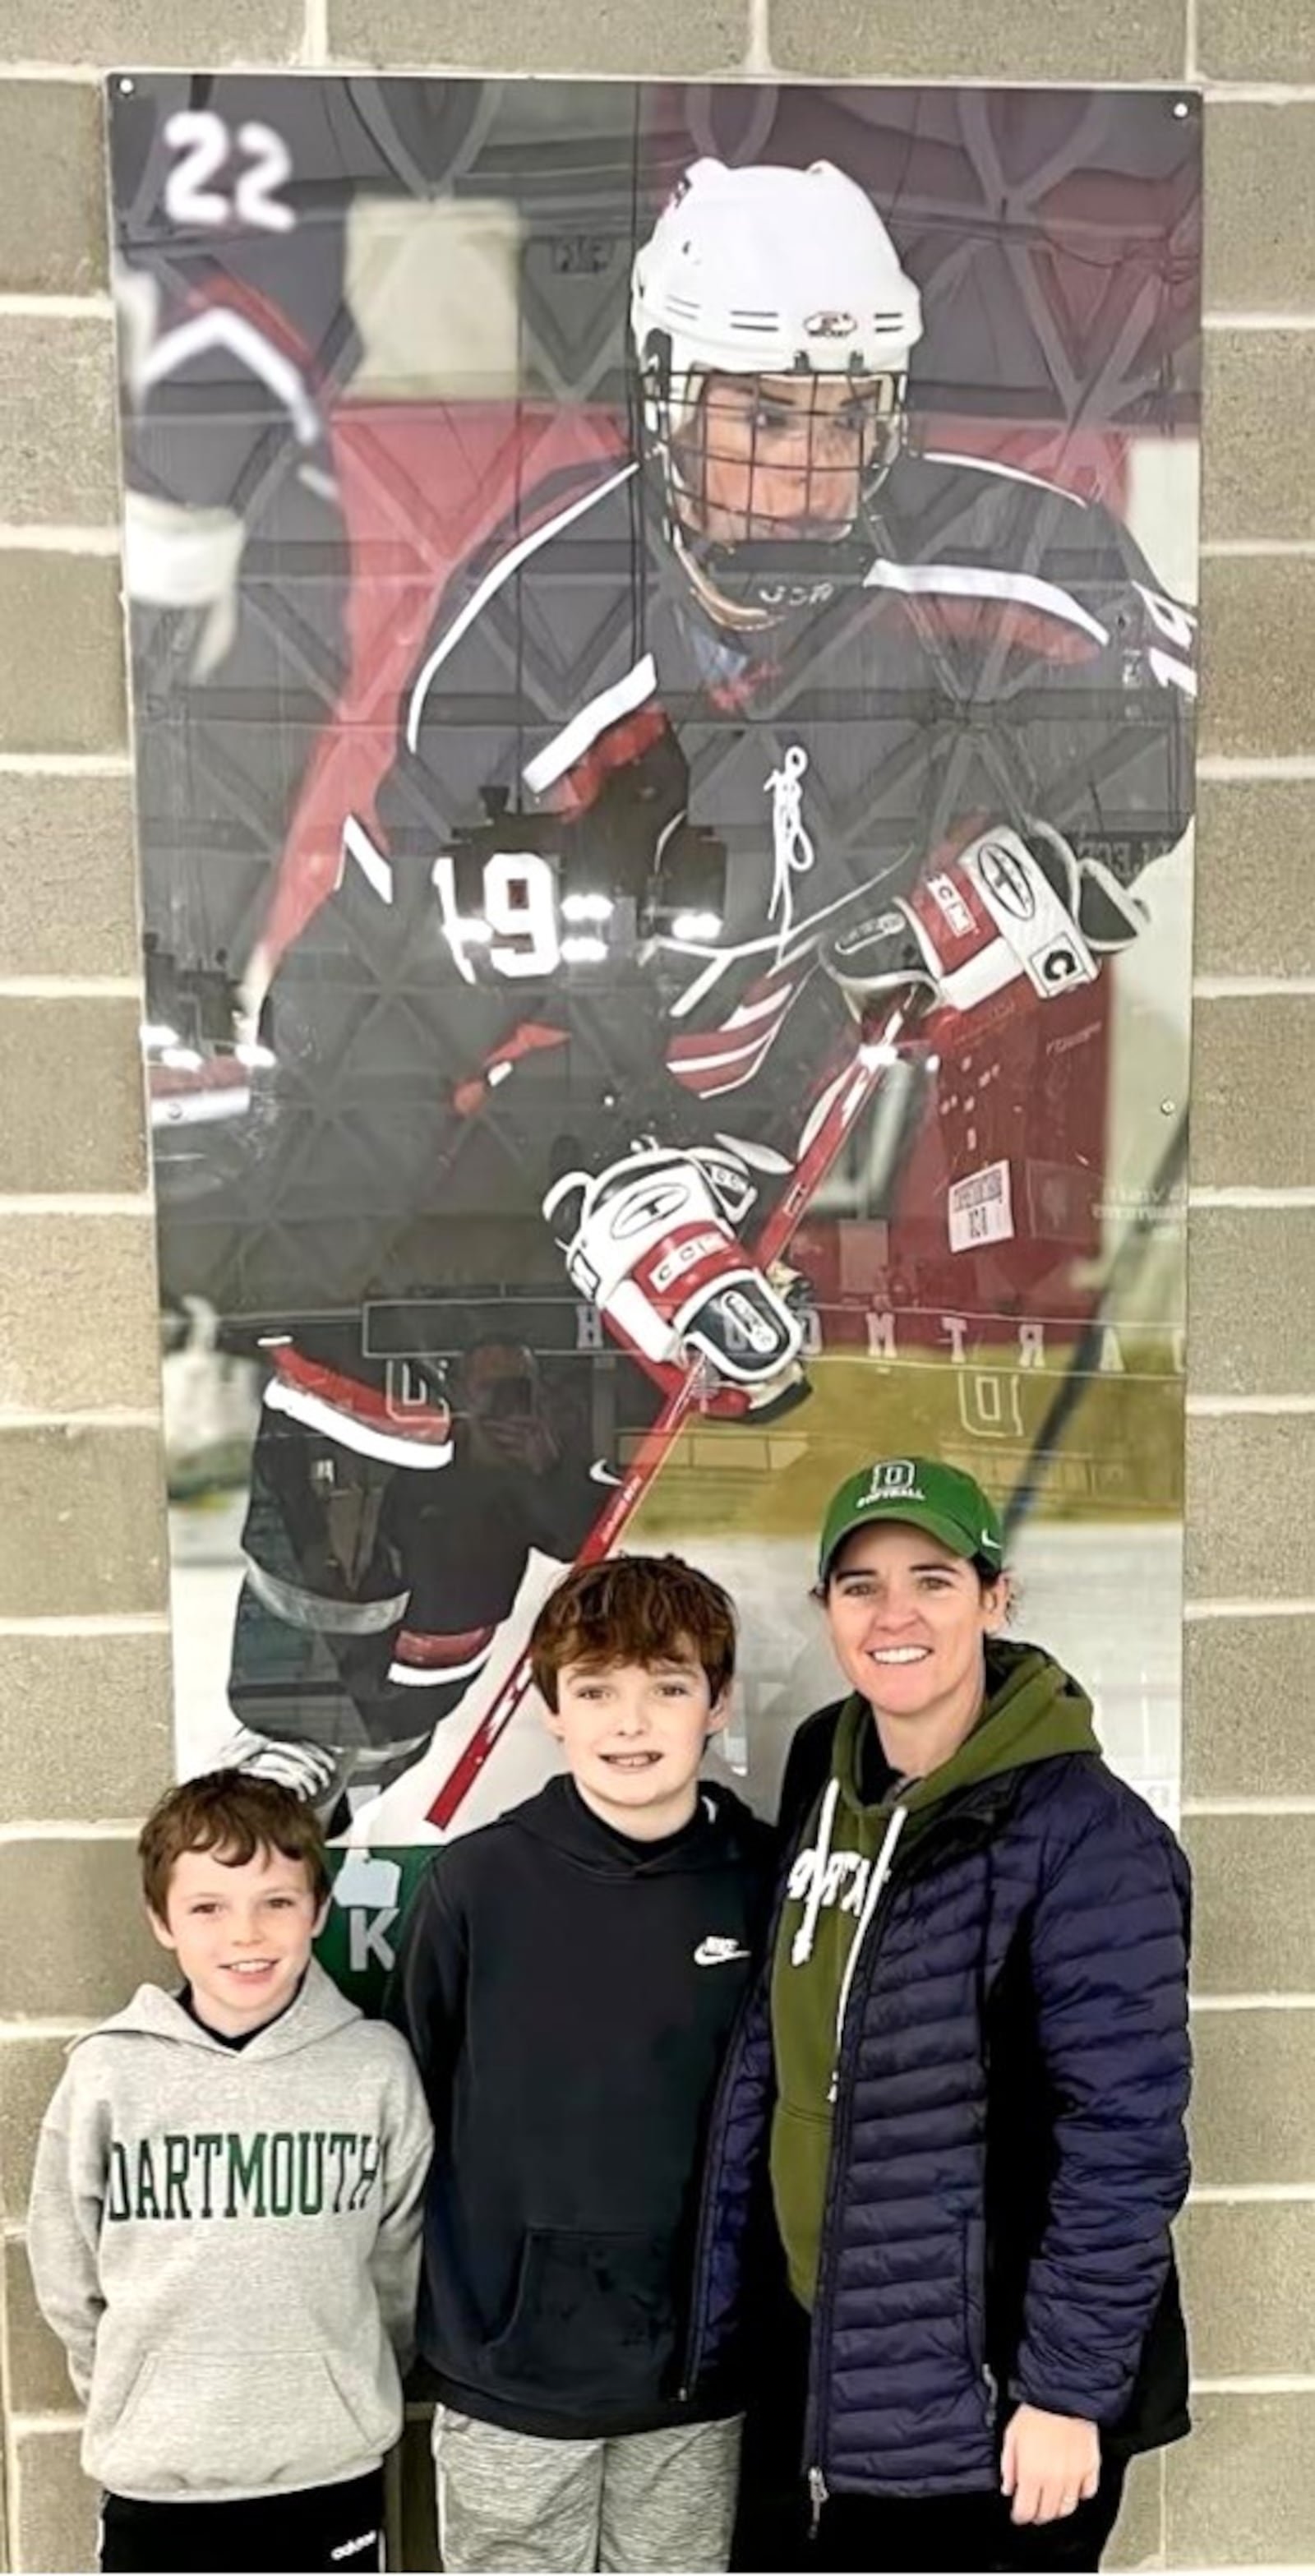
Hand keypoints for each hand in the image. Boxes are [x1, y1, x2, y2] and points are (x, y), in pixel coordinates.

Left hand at [1000, 2404, 1099, 2524]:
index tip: (1018, 2514)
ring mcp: (1075, 2476)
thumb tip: (1008, 2487)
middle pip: (1047, 2514)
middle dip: (1038, 2515)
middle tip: (1034, 2509)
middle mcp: (1054, 2479)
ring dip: (1058, 2509)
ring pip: (1068, 2508)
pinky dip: (1080, 2494)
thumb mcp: (1011, 2436)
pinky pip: (1088, 2492)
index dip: (1020, 2516)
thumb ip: (1008, 2466)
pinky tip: (1072, 2487)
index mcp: (1032, 2473)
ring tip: (1052, 2501)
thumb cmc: (1035, 2412)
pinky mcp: (1091, 2467)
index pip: (1026, 2512)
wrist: (1063, 2394)